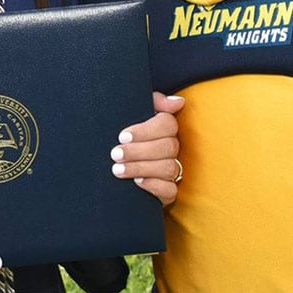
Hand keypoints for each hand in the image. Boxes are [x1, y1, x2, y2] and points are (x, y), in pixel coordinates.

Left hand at [111, 91, 184, 205]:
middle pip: (168, 147)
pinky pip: (171, 190)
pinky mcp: (168, 190)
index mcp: (166, 127)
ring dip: (142, 168)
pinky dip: (155, 186)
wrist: (113, 160)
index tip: (122, 136)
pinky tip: (137, 182)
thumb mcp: (135, 111)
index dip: (145, 131)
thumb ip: (156, 101)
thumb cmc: (125, 131)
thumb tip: (179, 102)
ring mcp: (173, 169)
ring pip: (169, 168)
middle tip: (115, 154)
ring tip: (118, 169)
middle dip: (139, 151)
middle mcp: (173, 147)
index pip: (168, 124)